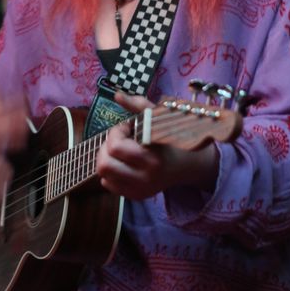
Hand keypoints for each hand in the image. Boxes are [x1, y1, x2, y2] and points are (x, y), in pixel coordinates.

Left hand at [96, 90, 218, 199]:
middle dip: (107, 147)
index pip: (115, 146)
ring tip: (119, 151)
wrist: (186, 165)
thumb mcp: (159, 118)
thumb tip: (117, 95)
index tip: (128, 127)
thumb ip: (138, 104)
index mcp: (152, 157)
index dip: (117, 131)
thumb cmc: (170, 138)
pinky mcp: (136, 196)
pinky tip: (123, 163)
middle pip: (104, 164)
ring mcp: (140, 189)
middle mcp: (146, 177)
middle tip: (119, 139)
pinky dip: (110, 172)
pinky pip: (108, 184)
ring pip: (103, 175)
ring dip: (106, 159)